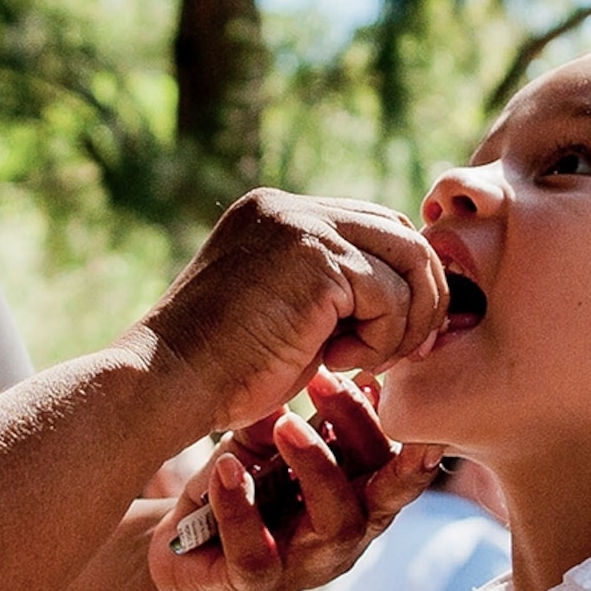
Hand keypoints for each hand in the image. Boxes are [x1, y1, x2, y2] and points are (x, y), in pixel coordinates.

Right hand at [137, 189, 447, 431]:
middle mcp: (290, 207)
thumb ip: (330, 290)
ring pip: (406, 262)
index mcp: (277, 212)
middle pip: (400, 231)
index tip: (400, 338)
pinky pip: (388, 296)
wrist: (168, 383)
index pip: (372, 225)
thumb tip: (401, 296)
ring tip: (359, 363)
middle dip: (422, 297)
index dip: (401, 280)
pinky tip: (335, 363)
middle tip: (408, 354)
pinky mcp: (315, 258)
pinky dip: (379, 341)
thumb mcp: (283, 313)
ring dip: (401, 325)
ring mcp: (301, 226)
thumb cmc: (221, 371)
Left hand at [147, 372, 441, 590]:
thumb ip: (286, 424)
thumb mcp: (261, 450)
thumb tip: (317, 379)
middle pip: (380, 492)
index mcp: (355, 501)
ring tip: (285, 425)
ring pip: (335, 524)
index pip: (391, 465)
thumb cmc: (236, 496)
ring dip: (316, 467)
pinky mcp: (254, 583)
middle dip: (361, 433)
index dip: (393, 424)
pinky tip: (227, 469)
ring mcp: (303, 566)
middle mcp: (342, 537)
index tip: (375, 376)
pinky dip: (242, 507)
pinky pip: (258, 550)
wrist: (179, 555)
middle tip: (327, 382)